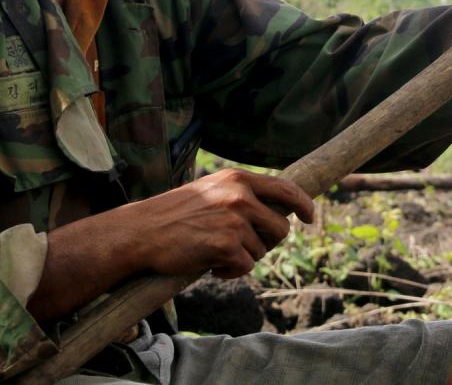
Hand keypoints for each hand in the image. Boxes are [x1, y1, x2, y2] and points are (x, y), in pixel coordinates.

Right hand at [126, 168, 314, 279]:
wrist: (142, 231)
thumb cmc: (175, 214)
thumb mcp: (211, 191)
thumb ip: (242, 196)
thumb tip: (278, 215)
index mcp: (238, 179)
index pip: (286, 188)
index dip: (303, 204)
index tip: (309, 218)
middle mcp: (240, 196)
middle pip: (281, 228)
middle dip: (267, 242)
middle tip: (243, 247)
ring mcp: (235, 220)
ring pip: (262, 251)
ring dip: (243, 258)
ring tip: (216, 252)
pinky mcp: (227, 246)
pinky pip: (246, 267)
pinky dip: (231, 271)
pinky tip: (211, 266)